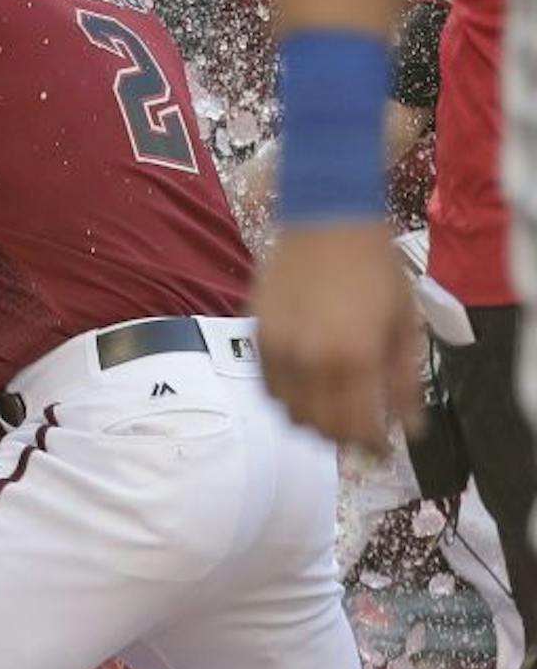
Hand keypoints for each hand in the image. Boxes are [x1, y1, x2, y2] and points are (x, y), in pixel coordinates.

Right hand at [254, 219, 421, 452]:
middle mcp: (310, 359)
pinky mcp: (257, 333)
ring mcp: (278, 347)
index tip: (382, 449)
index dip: (370, 445)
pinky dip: (286, 397)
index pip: (355, 425)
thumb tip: (410, 427)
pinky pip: (266, 384)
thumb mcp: (404, 324)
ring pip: (287, 411)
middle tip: (359, 433)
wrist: (326, 219)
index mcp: (353, 356)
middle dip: (342, 438)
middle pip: (319, 425)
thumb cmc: (375, 268)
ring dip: (311, 421)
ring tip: (331, 413)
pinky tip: (306, 389)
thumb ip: (404, 381)